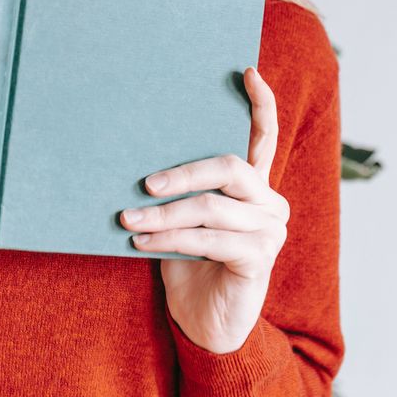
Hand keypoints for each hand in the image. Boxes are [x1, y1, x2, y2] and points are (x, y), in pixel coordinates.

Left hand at [119, 67, 287, 353]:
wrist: (204, 325)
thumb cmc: (189, 266)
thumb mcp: (182, 221)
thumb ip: (178, 191)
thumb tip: (137, 161)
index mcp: (253, 186)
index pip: (264, 138)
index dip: (261, 104)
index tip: (247, 71)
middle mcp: (269, 202)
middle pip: (230, 168)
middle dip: (182, 172)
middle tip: (145, 181)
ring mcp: (269, 231)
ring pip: (211, 207)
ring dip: (163, 214)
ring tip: (127, 218)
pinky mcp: (259, 259)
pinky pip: (208, 240)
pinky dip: (171, 239)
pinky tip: (141, 242)